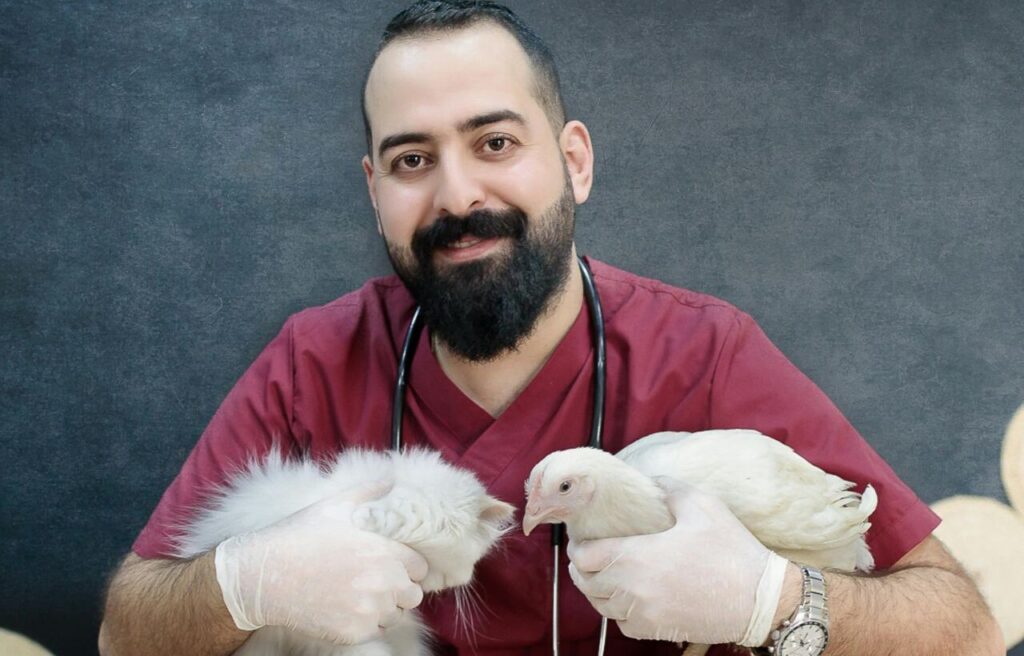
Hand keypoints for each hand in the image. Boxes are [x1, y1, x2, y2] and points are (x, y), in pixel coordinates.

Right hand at [214, 480, 427, 643]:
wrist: (265, 577)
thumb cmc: (300, 536)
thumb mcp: (336, 504)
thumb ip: (370, 492)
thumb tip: (391, 481)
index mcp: (387, 551)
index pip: (421, 568)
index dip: (407, 565)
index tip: (389, 563)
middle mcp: (385, 583)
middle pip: (413, 594)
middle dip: (399, 588)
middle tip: (373, 580)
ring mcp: (370, 611)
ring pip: (395, 615)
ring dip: (384, 607)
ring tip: (356, 592)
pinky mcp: (354, 633)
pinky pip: (374, 631)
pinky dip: (365, 623)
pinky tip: (343, 606)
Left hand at [567, 480, 782, 644]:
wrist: (761, 599)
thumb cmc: (731, 550)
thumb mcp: (701, 505)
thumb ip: (668, 487)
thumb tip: (651, 480)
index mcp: (635, 557)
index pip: (583, 557)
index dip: (578, 546)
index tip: (584, 537)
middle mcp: (632, 590)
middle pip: (585, 583)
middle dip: (583, 567)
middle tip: (589, 553)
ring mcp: (644, 615)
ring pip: (601, 606)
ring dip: (597, 589)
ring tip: (604, 573)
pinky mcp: (658, 631)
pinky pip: (622, 624)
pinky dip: (617, 610)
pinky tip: (628, 595)